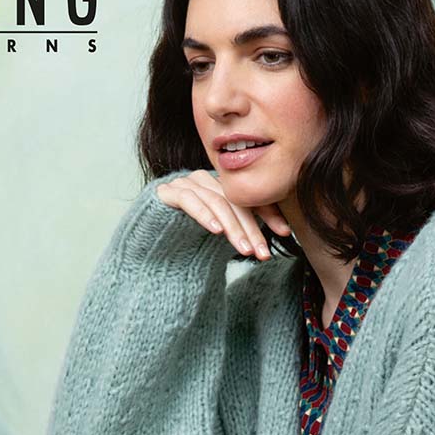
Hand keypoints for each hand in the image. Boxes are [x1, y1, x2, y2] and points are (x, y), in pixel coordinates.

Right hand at [156, 169, 290, 260]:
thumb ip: (239, 233)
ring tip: (244, 250)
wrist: (149, 247)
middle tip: (263, 252)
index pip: (248, 198)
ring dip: (233, 228)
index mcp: (219, 189)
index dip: (269, 214)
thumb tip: (269, 246)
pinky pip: (189, 201)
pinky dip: (204, 215)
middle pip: (235, 202)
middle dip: (252, 229)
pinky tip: (216, 231)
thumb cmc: (186, 245)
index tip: (285, 233)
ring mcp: (185, 184)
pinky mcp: (167, 193)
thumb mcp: (220, 239)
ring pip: (216, 203)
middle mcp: (204, 181)